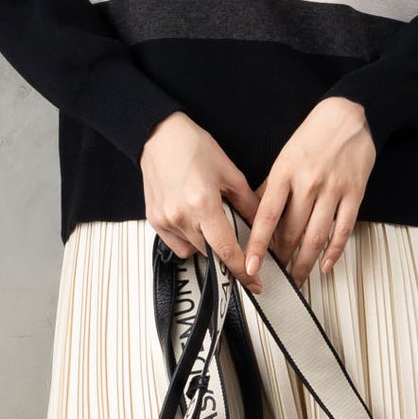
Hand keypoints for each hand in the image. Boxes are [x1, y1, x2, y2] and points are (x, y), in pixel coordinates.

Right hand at [139, 111, 255, 271]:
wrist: (159, 135)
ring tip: (208, 216)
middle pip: (211, 252)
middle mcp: (181, 217)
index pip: (226, 249)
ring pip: (194, 250)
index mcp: (203, 204)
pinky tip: (192, 218)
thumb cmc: (192, 147)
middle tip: (232, 230)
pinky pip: (177, 245)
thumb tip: (263, 227)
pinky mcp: (154, 221)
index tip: (254, 283)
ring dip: (207, 242)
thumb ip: (248, 204)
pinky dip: (189, 239)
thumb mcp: (230, 172)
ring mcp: (165, 221)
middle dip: (225, 248)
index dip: (242, 271)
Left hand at [244, 96, 375, 285]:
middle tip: (276, 276)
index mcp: (285, 173)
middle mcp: (308, 183)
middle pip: (291, 231)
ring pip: (316, 235)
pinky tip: (325, 265)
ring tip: (298, 278)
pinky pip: (343, 229)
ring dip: (305, 262)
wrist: (350, 116)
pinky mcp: (354, 194)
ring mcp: (333, 189)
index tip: (251, 265)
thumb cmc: (314, 136)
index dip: (258, 244)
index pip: (267, 216)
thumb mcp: (284, 158)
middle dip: (282, 259)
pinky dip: (334, 251)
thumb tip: (253, 215)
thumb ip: (271, 187)